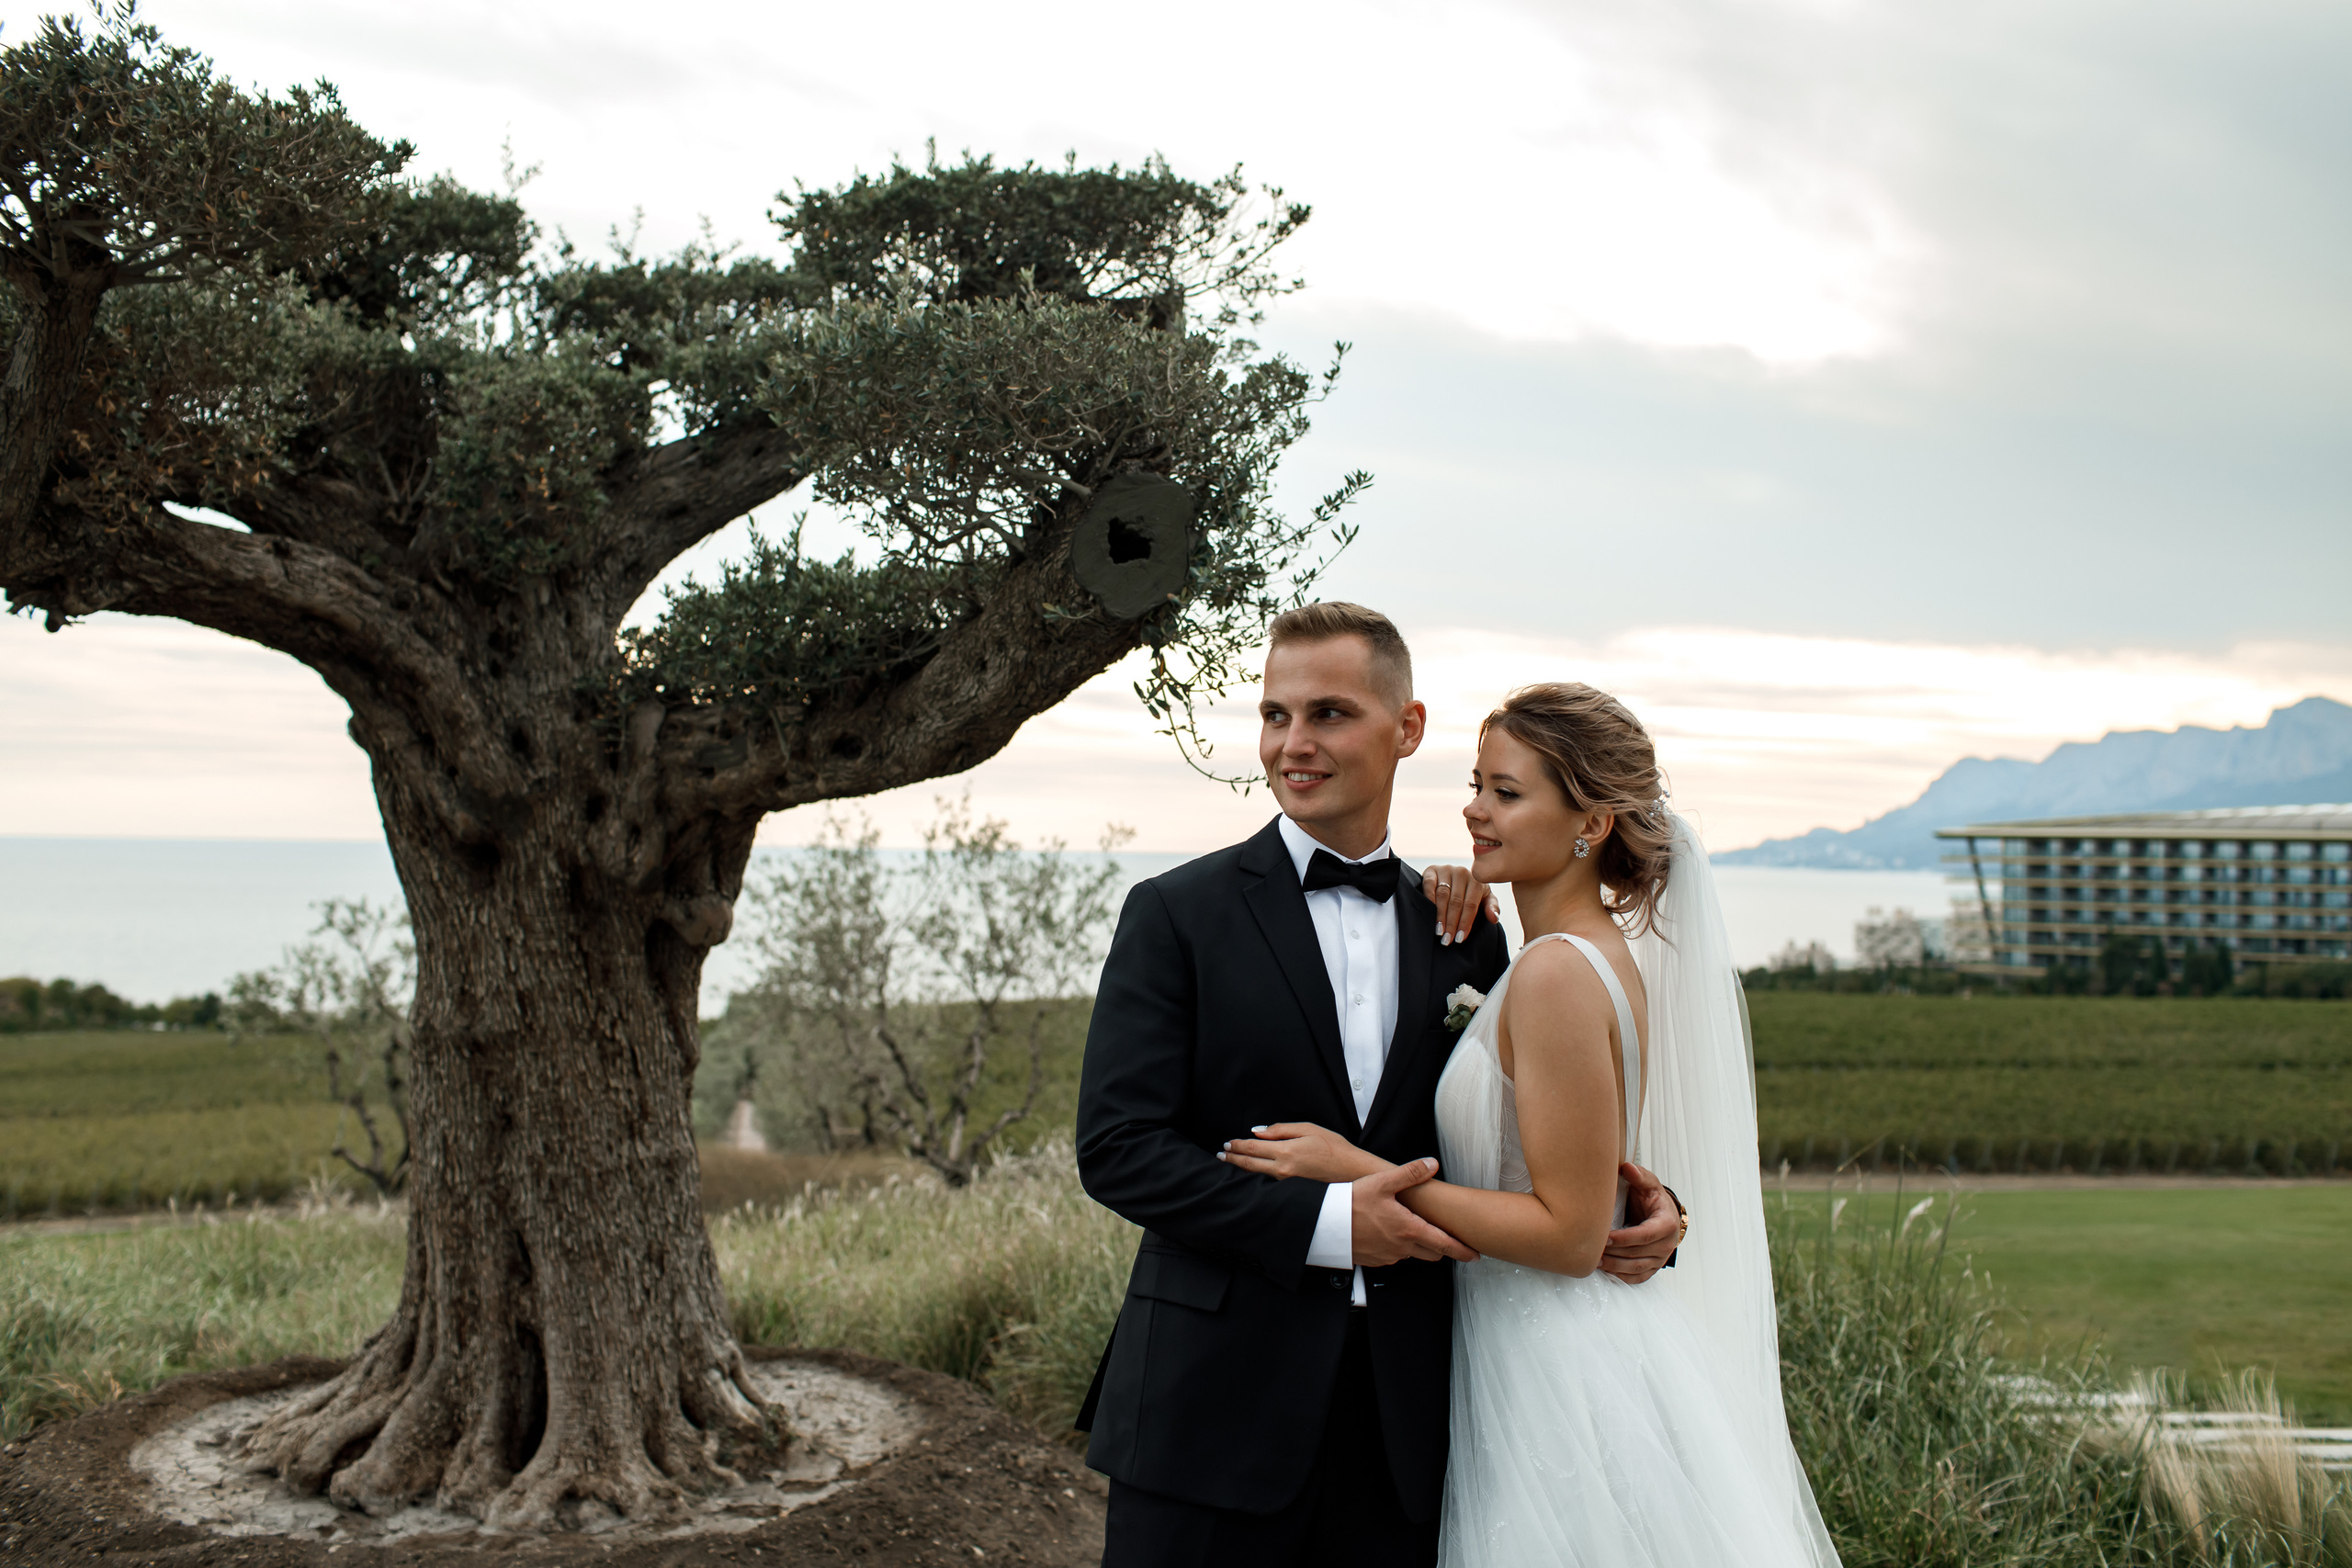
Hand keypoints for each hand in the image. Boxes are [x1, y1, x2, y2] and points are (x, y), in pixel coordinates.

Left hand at [1219, 1122, 1385, 1182]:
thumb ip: (1281, 1130)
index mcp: (1286, 1152)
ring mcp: (1287, 1183)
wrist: (1353, 1172)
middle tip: (1221, 1155)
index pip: (1252, 1149)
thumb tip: (1258, 1132)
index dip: (1237, 1146)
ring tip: (1231, 1163)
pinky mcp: (1293, 1190)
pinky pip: (1269, 1182)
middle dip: (1233, 1159)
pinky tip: (1252, 1174)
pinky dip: (1256, 1176)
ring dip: (1242, 1168)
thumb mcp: (1309, 1129)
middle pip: (1250, 1165)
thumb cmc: (1334, 1147)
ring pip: (1257, 1175)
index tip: (1227, 1143)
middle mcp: (1283, 1170)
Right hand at [1352, 1158, 1478, 1265]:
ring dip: (1417, 1245)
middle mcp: (1402, 1248)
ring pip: (1412, 1255)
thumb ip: (1411, 1173)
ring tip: (1412, 1229)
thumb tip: (1432, 1165)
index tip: (1474, 1254)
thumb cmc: (1351, 1203)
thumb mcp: (1383, 1182)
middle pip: (1432, 1254)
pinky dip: (1397, 1248)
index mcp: (1409, 1229)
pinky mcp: (1374, 1261)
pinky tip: (1388, 1233)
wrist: (1324, 1223)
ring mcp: (1388, 1257)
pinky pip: (1393, 1256)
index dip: (1462, 1250)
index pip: (1445, 1245)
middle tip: (1446, 1238)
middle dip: (1442, 1247)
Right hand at [1422, 864, 1502, 945]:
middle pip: (1456, 902)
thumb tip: (1494, 918)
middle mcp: (1462, 873)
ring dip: (1440, 915)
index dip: (1465, 922)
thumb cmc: (1470, 892)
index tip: (1459, 938)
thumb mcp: (1484, 898)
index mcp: (1477, 880)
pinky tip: (1429, 912)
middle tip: (1447, 939)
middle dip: (1452, 923)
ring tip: (1439, 931)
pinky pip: (1429, 885)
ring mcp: (1446, 870)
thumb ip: (1492, 907)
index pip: (1471, 905)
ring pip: (1443, 895)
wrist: (1452, 876)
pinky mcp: (1432, 870)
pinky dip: (1429, 899)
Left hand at [1598, 1162, 1682, 1283]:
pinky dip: (1621, 1277)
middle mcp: (1666, 1245)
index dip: (1624, 1238)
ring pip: (1635, 1268)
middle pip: (1637, 1254)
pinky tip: (1605, 1270)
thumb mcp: (1649, 1184)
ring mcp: (1660, 1259)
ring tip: (1593, 1261)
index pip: (1644, 1236)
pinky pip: (1637, 1278)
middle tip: (1591, 1249)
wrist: (1662, 1214)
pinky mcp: (1652, 1268)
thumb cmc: (1653, 1199)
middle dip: (1614, 1253)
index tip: (1605, 1238)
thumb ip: (1639, 1176)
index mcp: (1666, 1224)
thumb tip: (1627, 1167)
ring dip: (1614, 1267)